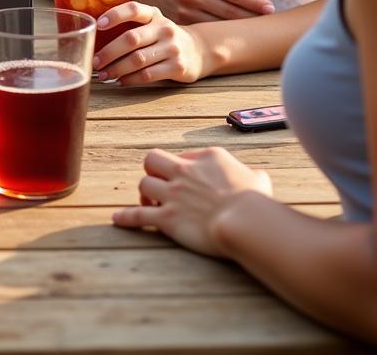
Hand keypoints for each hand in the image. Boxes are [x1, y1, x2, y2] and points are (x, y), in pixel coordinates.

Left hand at [93, 2, 208, 84]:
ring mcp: (173, 48)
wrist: (198, 50)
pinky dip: (131, 79)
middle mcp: (164, 28)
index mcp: (154, 14)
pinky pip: (149, 75)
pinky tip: (121, 81)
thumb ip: (130, 24)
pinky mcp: (178, 67)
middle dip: (109, 52)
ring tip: (104, 75)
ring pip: (138, 60)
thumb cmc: (163, 36)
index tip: (99, 24)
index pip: (133, 9)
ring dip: (117, 69)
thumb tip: (94, 35)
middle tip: (95, 62)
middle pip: (131, 39)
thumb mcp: (152, 23)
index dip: (115, 15)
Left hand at [113, 147, 273, 256]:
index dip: (182, 168)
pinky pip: (138, 215)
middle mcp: (184, 171)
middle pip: (152, 160)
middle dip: (153, 171)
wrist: (245, 221)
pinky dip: (127, 217)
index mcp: (205, 157)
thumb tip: (256, 176)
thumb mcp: (259, 179)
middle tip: (160, 184)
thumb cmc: (255, 201)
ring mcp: (173, 194)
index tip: (187, 181)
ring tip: (149, 203)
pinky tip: (117, 220)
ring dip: (145, 194)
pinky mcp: (167, 217)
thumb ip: (253, 175)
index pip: (183, 156)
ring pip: (144, 184)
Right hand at [142, 0, 273, 23]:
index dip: (255, 2)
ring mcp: (184, 10)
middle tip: (269, 20)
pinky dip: (222, 32)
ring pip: (220, 23)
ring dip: (240, 27)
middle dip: (252, 16)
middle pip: (230, 11)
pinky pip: (207, 29)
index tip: (271, 8)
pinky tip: (234, 33)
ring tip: (257, 28)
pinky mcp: (180, 22)